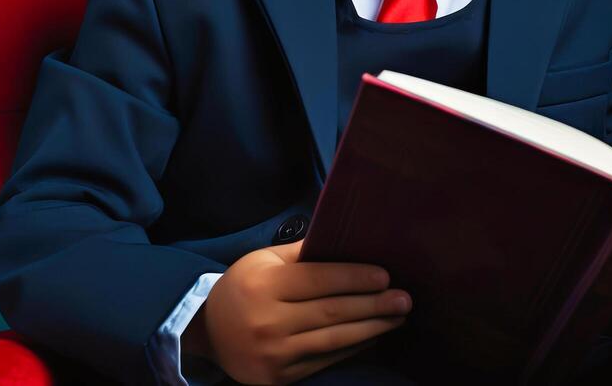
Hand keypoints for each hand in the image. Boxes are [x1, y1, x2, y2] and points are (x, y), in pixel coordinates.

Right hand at [182, 238, 411, 384]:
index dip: (355, 277)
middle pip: (332, 312)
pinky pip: (325, 361)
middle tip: (404, 299)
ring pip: (334, 340)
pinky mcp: (280, 377)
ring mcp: (275, 353)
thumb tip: (345, 239)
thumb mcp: (263, 260)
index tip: (385, 275)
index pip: (319, 279)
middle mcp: (269, 321)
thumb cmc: (242, 287)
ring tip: (397, 318)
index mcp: (265, 285)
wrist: (207, 331)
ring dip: (372, 329)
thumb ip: (302, 252)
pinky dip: (353, 348)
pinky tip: (372, 336)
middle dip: (374, 305)